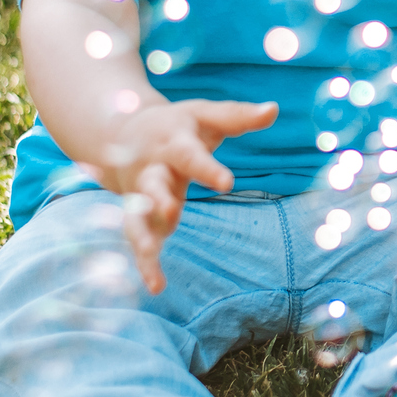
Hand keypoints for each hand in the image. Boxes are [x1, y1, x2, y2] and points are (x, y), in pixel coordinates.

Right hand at [77, 98, 276, 293]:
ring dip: (140, 234)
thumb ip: (238, 116)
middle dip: (157, 197)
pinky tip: (156, 287)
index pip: (190, 156)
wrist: (122, 131)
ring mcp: (139, 194)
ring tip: (150, 253)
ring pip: (135, 216)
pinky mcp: (138, 215)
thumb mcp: (206, 114)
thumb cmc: (178, 124)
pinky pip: (137, 239)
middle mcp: (151, 169)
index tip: (227, 182)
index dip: (207, 169)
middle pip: (151, 184)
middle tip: (170, 210)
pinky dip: (144, 263)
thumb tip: (274, 109)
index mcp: (172, 143)